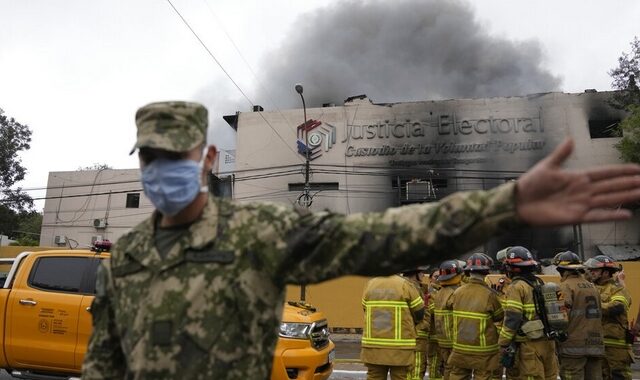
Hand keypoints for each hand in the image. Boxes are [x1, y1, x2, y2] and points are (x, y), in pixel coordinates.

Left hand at [516, 139, 639, 225]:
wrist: (518, 203)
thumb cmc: (531, 184)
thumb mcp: (546, 166)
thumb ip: (561, 154)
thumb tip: (571, 139)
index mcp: (578, 177)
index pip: (605, 173)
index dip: (621, 171)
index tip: (637, 169)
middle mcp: (583, 190)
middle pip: (611, 186)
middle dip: (629, 183)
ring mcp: (581, 204)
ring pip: (609, 199)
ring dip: (625, 197)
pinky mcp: (575, 217)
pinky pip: (596, 216)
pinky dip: (610, 215)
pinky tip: (626, 214)